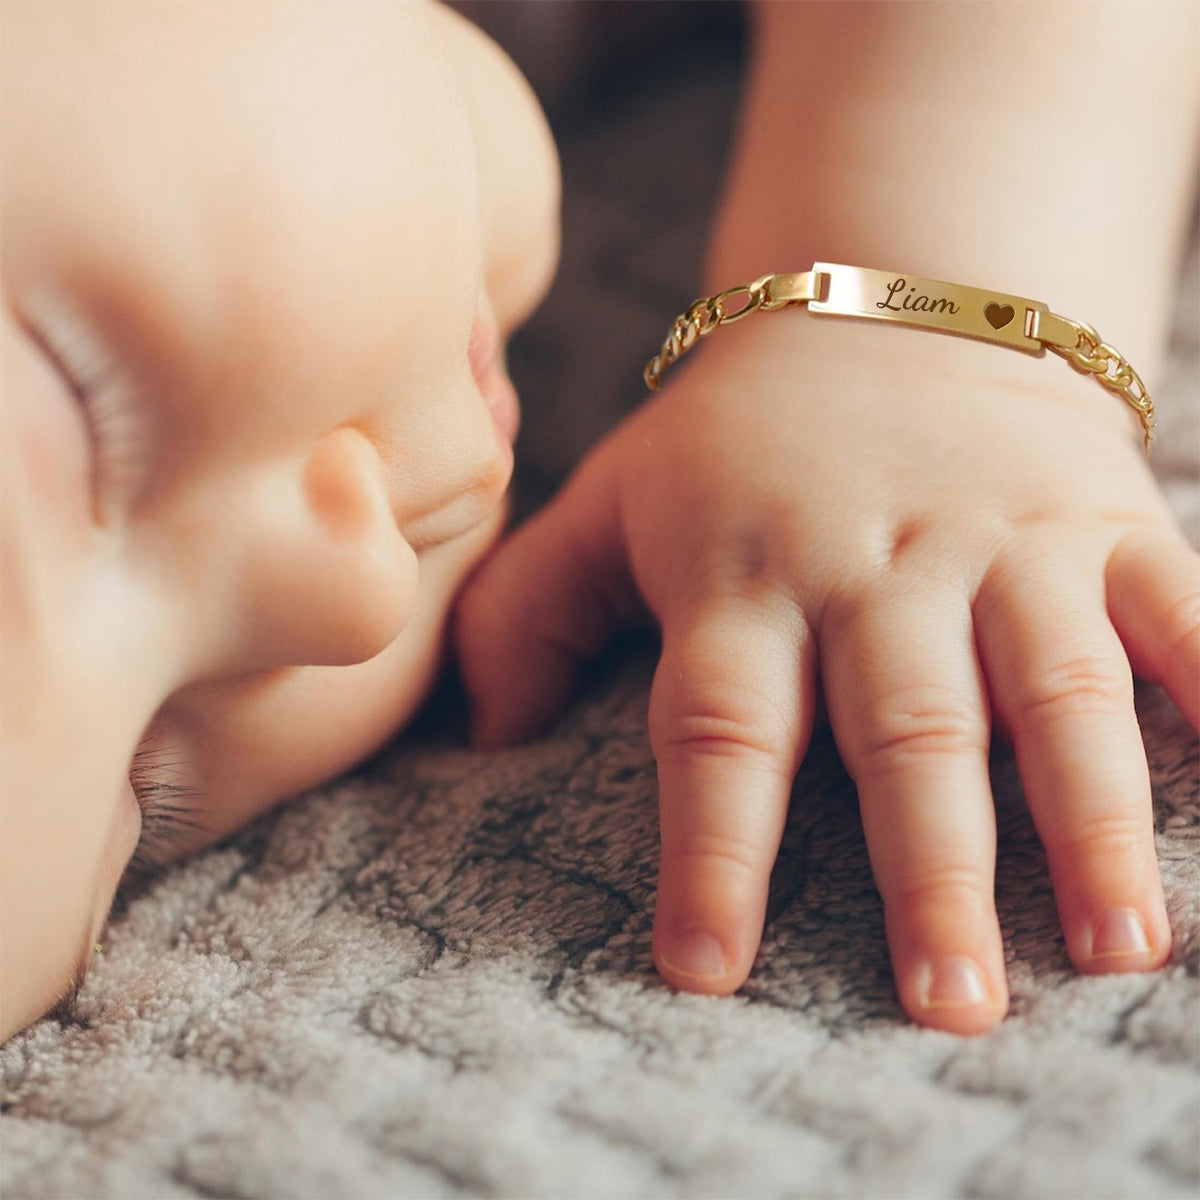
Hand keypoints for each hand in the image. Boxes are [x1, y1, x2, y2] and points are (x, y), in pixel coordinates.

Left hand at [454, 313, 1198, 1033]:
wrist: (884, 304)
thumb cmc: (738, 439)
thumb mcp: (615, 497)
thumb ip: (531, 606)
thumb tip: (482, 734)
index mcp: (746, 579)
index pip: (720, 729)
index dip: (710, 850)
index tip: (703, 973)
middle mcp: (876, 567)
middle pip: (902, 730)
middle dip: (928, 872)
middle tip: (949, 1008)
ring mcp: (1001, 541)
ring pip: (1053, 687)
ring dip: (1085, 817)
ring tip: (1116, 944)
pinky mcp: (1101, 519)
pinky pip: (1177, 609)